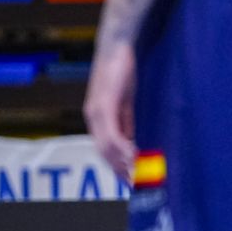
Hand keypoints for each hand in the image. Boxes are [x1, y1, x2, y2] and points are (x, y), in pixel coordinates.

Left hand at [85, 40, 137, 180]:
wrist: (116, 45)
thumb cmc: (122, 69)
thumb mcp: (126, 101)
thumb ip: (127, 121)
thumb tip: (133, 141)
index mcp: (98, 118)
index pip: (105, 150)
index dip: (117, 167)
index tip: (131, 180)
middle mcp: (93, 118)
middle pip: (104, 153)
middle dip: (120, 171)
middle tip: (135, 185)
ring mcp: (97, 112)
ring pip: (107, 147)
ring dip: (123, 163)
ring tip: (138, 176)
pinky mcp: (104, 105)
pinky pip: (112, 133)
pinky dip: (124, 148)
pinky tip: (135, 156)